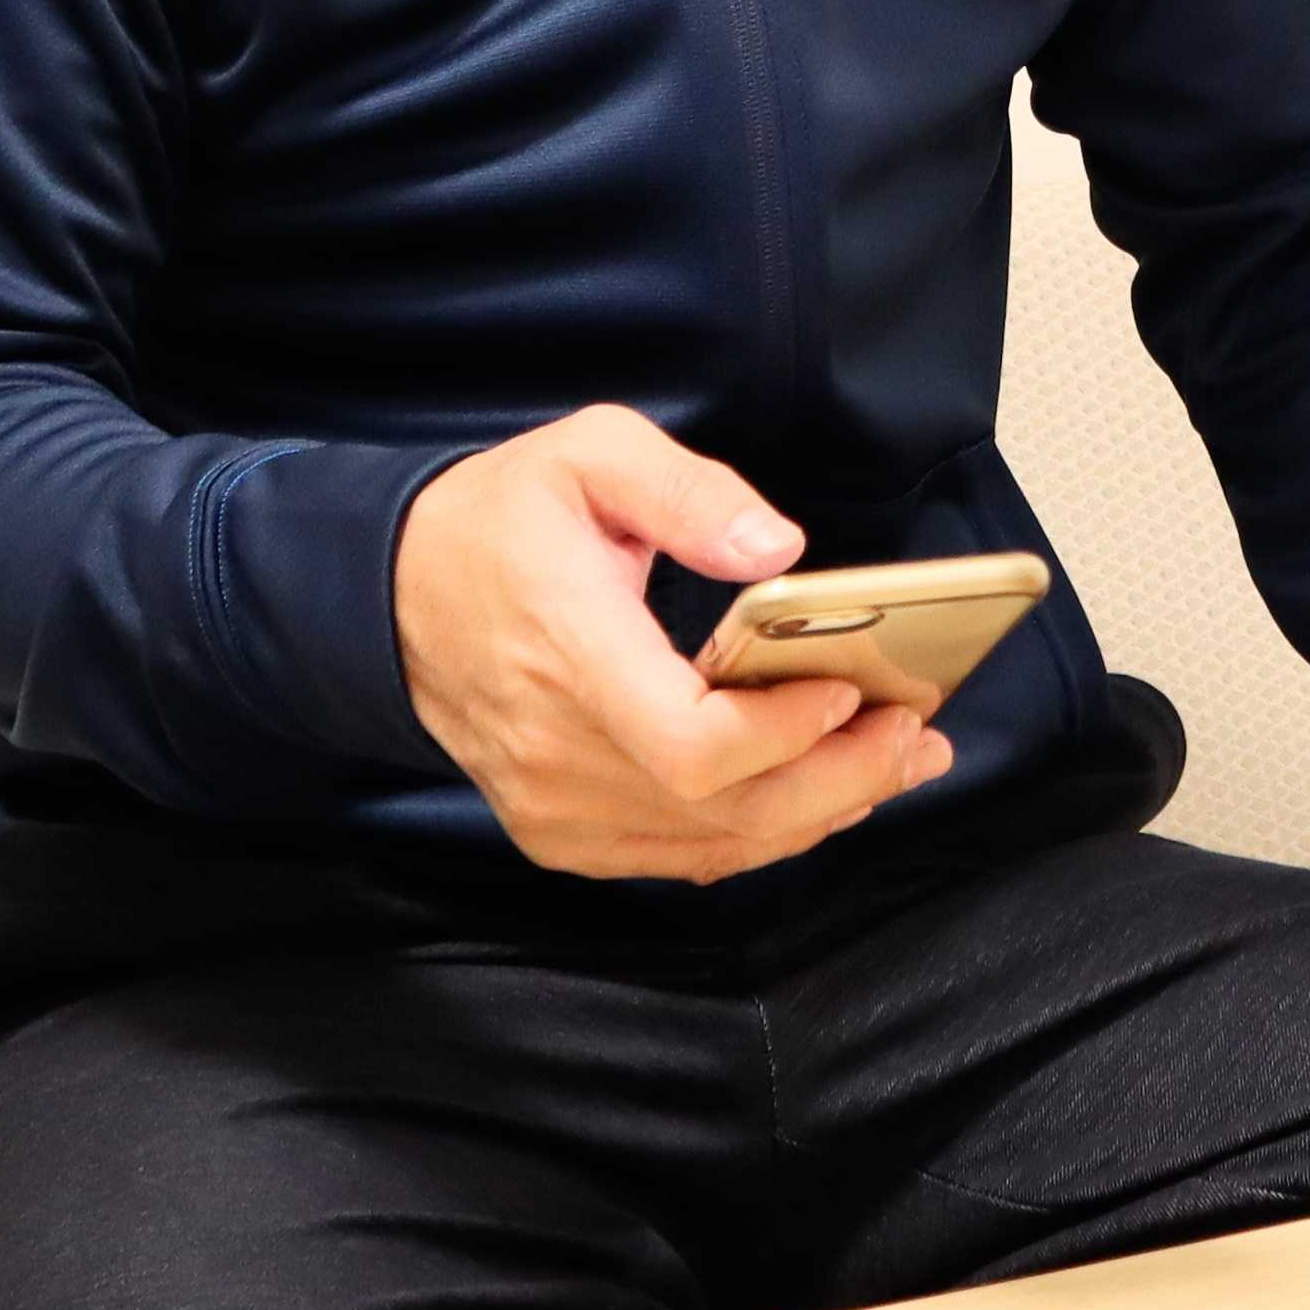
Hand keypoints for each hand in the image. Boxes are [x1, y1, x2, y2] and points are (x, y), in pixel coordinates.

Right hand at [391, 402, 951, 881]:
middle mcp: (555, 752)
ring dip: (818, 812)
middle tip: (919, 737)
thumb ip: (689, 492)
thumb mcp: (591, 452)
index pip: (691, 744)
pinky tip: (819, 796)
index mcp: (567, 653)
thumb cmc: (500, 520)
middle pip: (722, 809)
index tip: (852, 690)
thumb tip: (779, 547)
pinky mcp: (559, 832)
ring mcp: (553, 805)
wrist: (390, 593)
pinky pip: (678, 856)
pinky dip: (758, 835)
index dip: (783, 734)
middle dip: (841, 777)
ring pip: (711, 846)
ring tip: (897, 764)